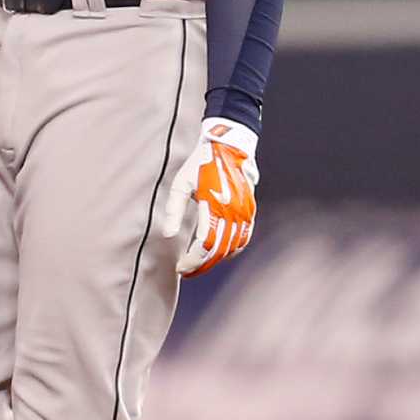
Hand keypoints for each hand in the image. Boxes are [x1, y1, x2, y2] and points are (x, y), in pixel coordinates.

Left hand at [158, 119, 258, 276]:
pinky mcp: (250, 211)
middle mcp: (234, 212)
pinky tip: (217, 253)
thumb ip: (174, 210)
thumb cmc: (200, 164)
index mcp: (216, 206)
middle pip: (219, 250)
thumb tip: (168, 235)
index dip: (193, 260)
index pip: (206, 244)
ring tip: (198, 265)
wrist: (229, 147)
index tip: (180, 268)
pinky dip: (231, 250)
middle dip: (202, 264)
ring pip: (233, 247)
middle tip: (185, 271)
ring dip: (215, 260)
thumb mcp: (181, 184)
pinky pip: (244, 238)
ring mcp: (245, 212)